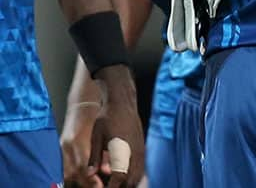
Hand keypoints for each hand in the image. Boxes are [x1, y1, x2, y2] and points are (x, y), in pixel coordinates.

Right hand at [61, 101, 105, 186]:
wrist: (82, 105)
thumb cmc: (95, 118)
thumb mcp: (103, 135)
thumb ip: (104, 154)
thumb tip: (107, 171)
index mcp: (78, 141)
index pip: (82, 166)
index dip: (90, 179)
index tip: (100, 185)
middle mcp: (67, 145)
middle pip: (72, 172)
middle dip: (84, 182)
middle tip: (97, 186)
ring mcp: (62, 147)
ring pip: (66, 172)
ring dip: (78, 180)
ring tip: (90, 184)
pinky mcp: (60, 148)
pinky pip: (63, 167)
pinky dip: (72, 174)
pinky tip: (80, 178)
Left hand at [91, 65, 144, 187]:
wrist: (122, 101)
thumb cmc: (107, 118)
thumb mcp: (96, 138)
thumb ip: (94, 158)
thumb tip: (89, 174)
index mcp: (123, 152)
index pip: (119, 179)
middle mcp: (135, 154)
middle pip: (131, 181)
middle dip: (120, 187)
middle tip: (108, 186)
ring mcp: (141, 151)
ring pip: (138, 175)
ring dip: (128, 182)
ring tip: (116, 184)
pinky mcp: (142, 147)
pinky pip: (141, 167)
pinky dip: (133, 175)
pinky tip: (124, 174)